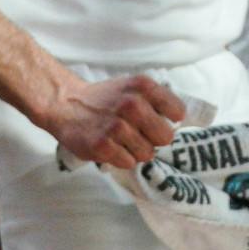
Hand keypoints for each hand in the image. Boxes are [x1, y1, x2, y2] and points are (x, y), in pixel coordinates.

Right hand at [41, 74, 185, 171]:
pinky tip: (110, 147)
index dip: (170, 120)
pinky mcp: (102, 146)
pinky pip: (128, 163)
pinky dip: (121, 158)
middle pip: (165, 137)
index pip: (177, 111)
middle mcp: (132, 104)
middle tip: (138, 133)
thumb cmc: (105, 99)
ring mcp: (116, 126)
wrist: (66, 104)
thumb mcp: (133, 88)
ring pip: (147, 153)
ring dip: (136, 150)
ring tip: (121, 140)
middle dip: (153, 139)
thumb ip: (157, 101)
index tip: (159, 121)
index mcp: (143, 86)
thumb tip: (183, 122)